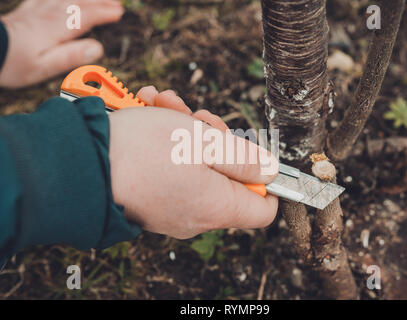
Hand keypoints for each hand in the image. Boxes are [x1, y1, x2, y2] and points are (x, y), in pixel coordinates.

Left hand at [0, 0, 123, 87]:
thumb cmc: (13, 64)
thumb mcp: (43, 67)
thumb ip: (70, 57)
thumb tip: (97, 48)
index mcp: (55, 29)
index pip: (85, 17)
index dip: (103, 13)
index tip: (118, 13)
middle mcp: (47, 15)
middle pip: (78, 4)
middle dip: (99, 2)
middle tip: (116, 3)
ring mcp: (36, 11)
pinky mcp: (27, 12)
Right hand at [108, 87, 278, 238]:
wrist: (79, 161)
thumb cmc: (142, 152)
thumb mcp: (204, 143)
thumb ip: (244, 159)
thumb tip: (270, 171)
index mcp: (217, 208)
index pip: (262, 208)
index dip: (264, 177)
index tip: (249, 150)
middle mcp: (196, 215)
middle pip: (227, 177)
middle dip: (216, 138)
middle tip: (198, 116)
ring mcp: (172, 207)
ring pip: (196, 165)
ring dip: (186, 129)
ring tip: (164, 105)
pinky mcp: (151, 197)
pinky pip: (170, 169)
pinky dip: (164, 140)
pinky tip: (150, 114)